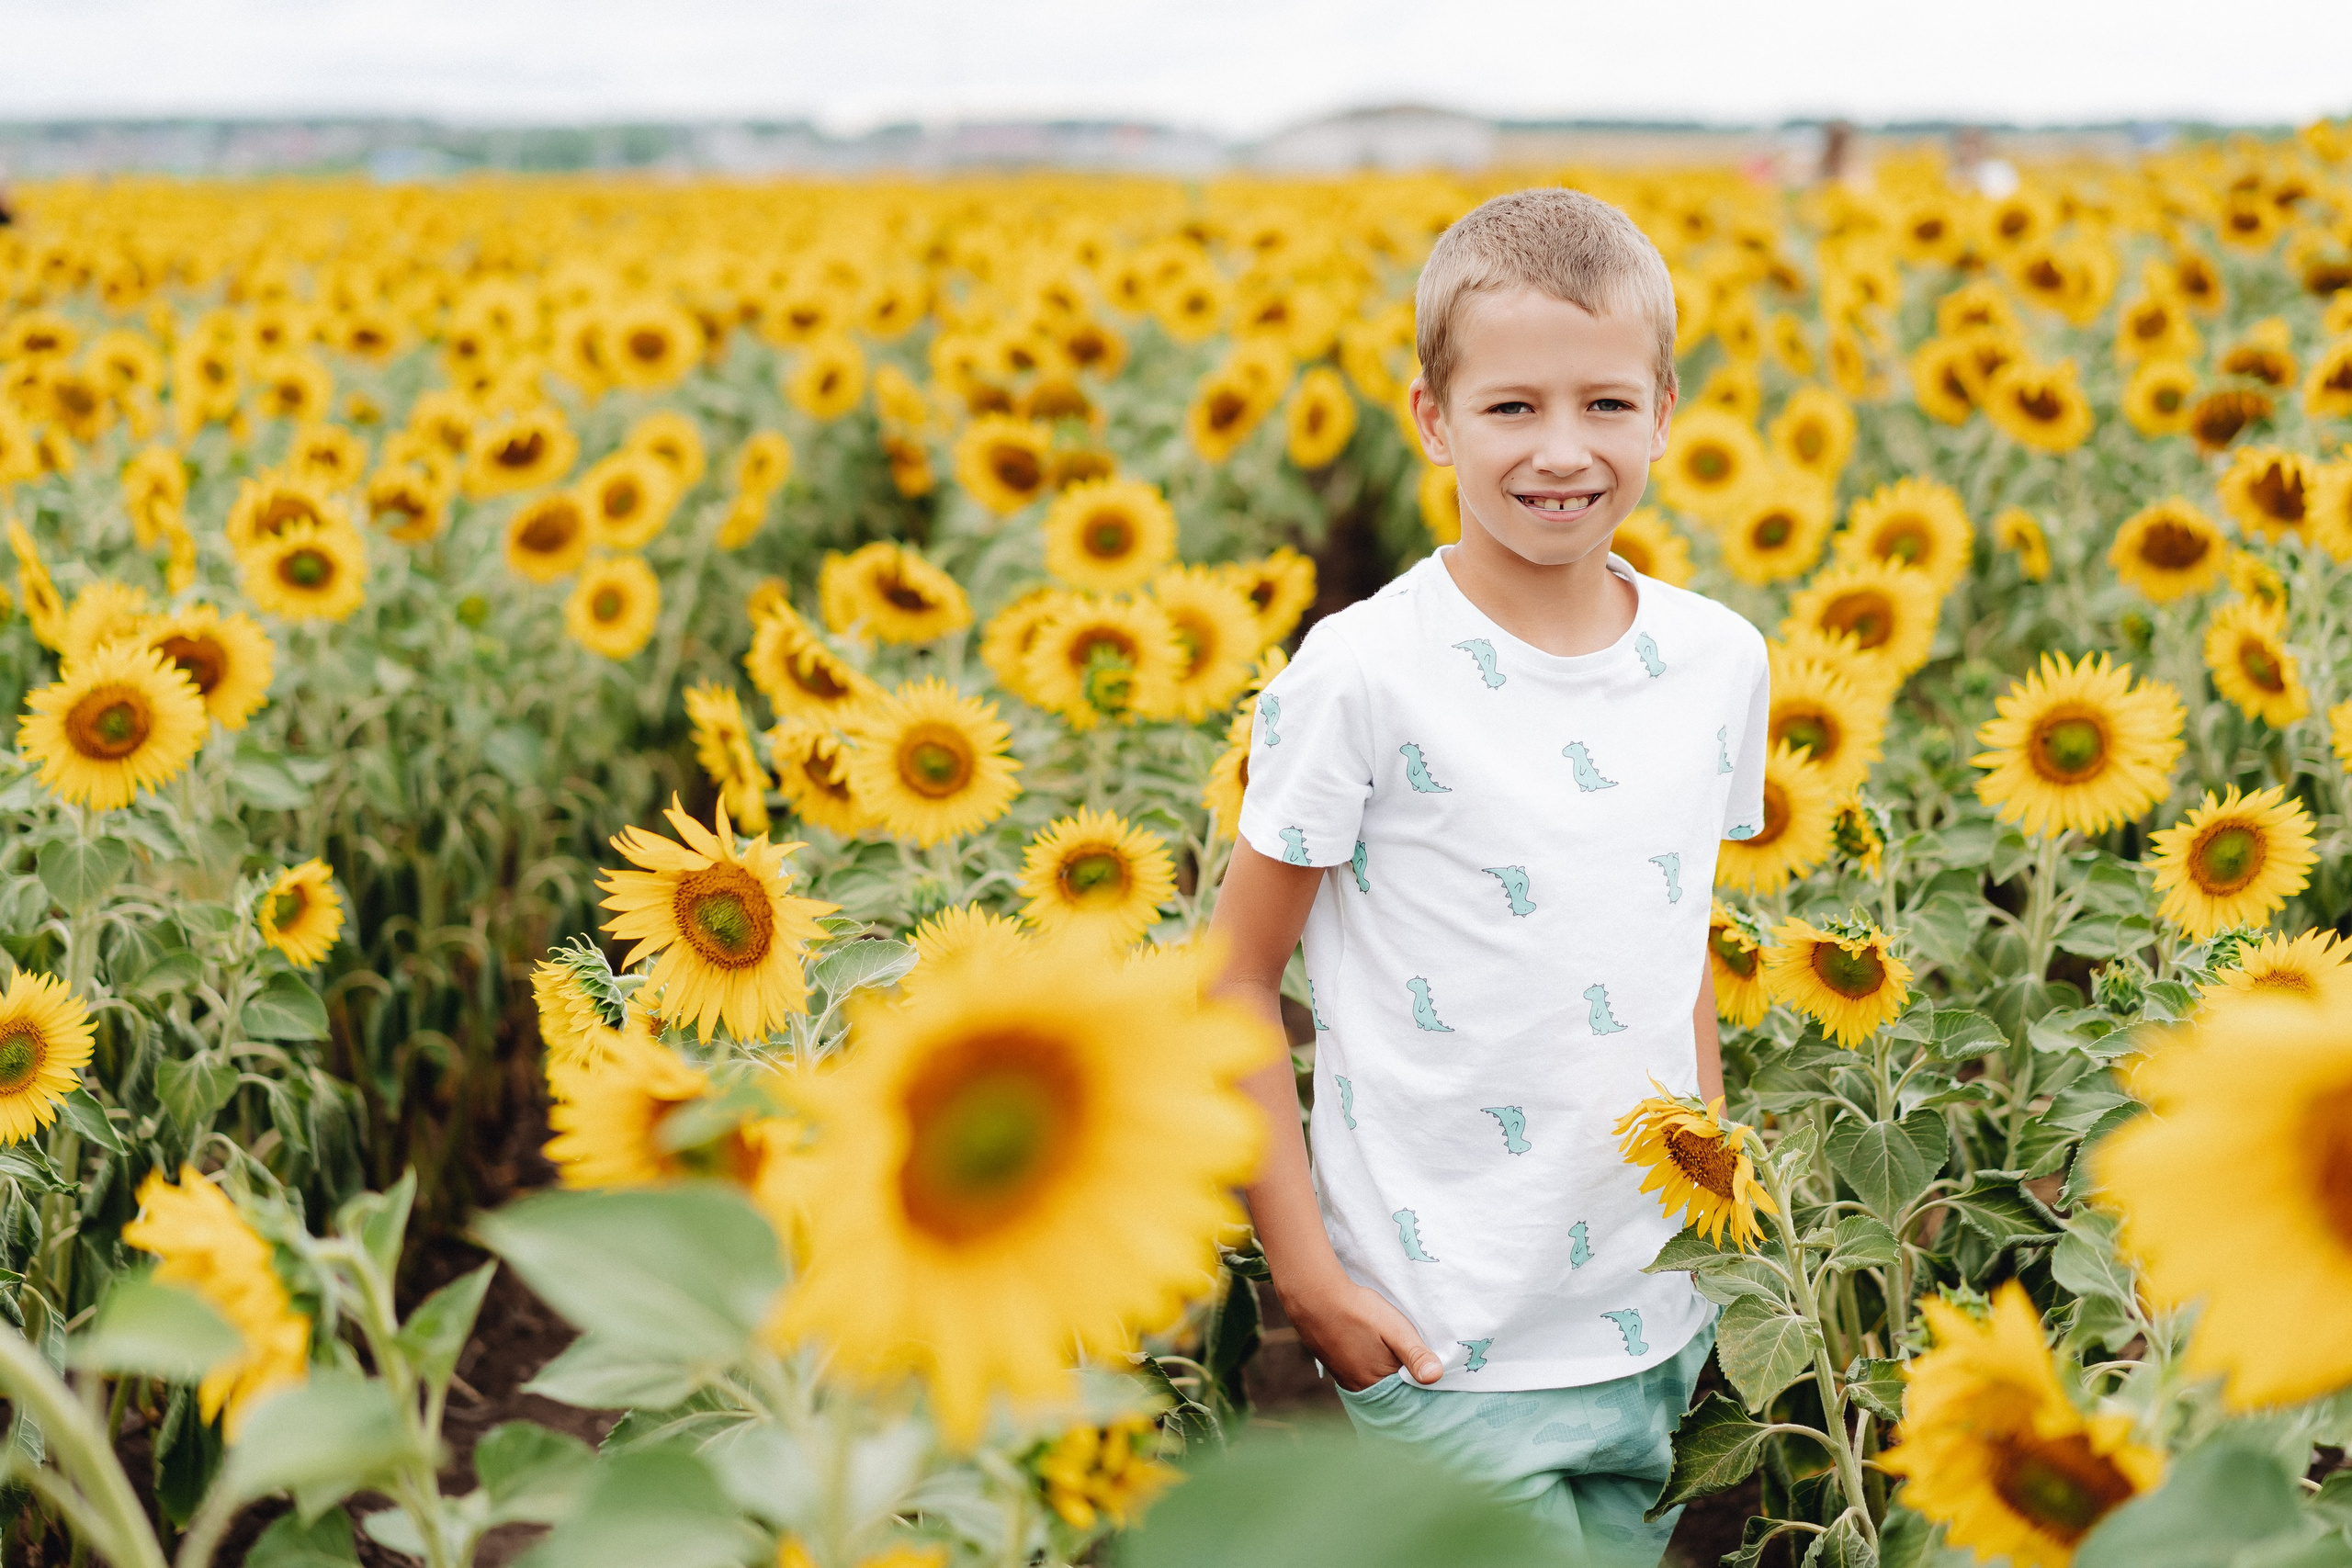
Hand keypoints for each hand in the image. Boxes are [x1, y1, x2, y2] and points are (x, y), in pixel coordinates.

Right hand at [1284, 1276, 1443, 1391]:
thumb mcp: (1395, 1329)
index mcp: (1377, 1383)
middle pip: (1389, 1391)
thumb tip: (1436, 1378)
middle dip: (1403, 1381)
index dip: (1420, 1385)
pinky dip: (1370, 1367)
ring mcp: (1344, 1377)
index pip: (1407, 1396)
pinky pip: (1359, 1374)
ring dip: (1386, 1373)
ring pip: (1374, 1382)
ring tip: (1395, 1356)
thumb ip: (1415, 1354)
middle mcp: (1359, 1387)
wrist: (1314, 1296)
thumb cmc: (1358, 1311)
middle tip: (1415, 1362)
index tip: (1432, 1373)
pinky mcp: (1334, 1365)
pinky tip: (1373, 1351)